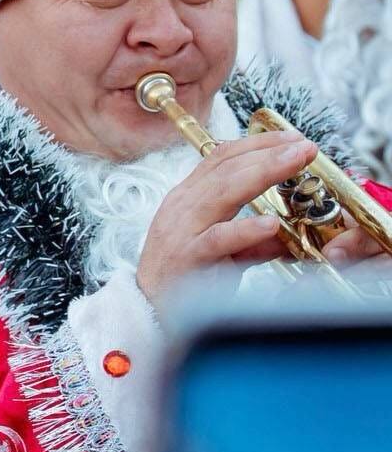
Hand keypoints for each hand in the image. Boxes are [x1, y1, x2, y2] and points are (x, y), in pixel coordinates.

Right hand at [135, 130, 316, 306]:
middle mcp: (182, 207)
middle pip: (225, 168)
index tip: (291, 139)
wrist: (147, 313)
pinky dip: (245, 230)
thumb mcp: (222, 253)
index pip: (220, 159)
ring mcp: (182, 230)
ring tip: (294, 163)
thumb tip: (285, 234)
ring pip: (222, 193)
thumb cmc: (183, 280)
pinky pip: (218, 239)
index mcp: (188, 199)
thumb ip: (252, 242)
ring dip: (263, 174)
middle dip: (267, 153)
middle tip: (303, 146)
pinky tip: (270, 223)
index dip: (257, 144)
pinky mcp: (187, 257)